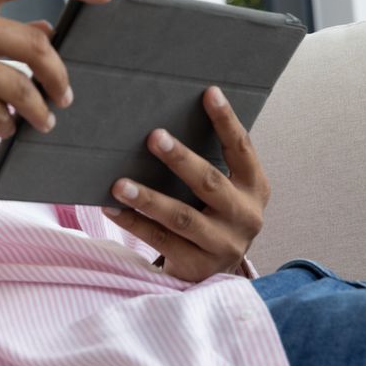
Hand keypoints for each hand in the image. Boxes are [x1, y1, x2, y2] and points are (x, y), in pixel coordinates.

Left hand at [102, 87, 268, 281]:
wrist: (216, 272)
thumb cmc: (212, 215)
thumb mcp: (223, 191)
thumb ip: (207, 163)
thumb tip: (161, 126)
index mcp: (254, 188)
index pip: (242, 149)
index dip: (226, 121)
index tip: (209, 92)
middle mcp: (245, 216)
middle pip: (209, 183)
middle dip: (180, 159)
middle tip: (153, 136)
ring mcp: (223, 244)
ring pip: (181, 217)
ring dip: (148, 198)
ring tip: (118, 183)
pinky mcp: (198, 266)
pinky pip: (161, 241)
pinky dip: (134, 223)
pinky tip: (111, 208)